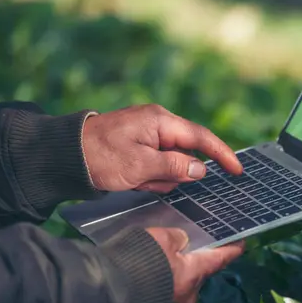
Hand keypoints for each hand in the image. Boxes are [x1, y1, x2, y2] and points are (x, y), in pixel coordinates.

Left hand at [82, 104, 242, 192]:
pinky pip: (155, 165)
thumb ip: (174, 166)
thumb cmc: (100, 157)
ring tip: (134, 180)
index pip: (200, 137)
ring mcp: (147, 135)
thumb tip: (201, 169)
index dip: (222, 154)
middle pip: (184, 153)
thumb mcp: (140, 166)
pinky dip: (148, 177)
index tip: (237, 170)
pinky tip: (131, 179)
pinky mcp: (138, 146)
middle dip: (173, 173)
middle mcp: (157, 124)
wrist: (63, 156)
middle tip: (149, 181)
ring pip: (169, 163)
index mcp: (160, 121)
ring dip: (157, 178)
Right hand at [147, 227, 244, 302]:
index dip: (233, 248)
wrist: (111, 284)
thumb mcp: (164, 238)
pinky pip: (169, 287)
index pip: (222, 259)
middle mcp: (189, 292)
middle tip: (196, 242)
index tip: (242, 242)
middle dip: (198, 259)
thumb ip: (179, 237)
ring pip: (184, 281)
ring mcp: (173, 302)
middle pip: (202, 272)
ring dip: (181, 268)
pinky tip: (159, 265)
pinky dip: (168, 276)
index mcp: (196, 274)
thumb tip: (182, 240)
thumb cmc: (142, 259)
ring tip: (172, 252)